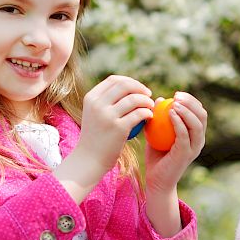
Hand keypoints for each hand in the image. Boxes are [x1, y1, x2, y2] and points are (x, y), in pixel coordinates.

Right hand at [54, 75, 151, 199]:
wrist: (89, 159)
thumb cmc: (95, 137)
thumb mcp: (94, 115)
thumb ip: (105, 101)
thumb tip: (127, 86)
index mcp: (91, 98)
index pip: (113, 80)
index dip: (129, 81)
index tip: (138, 89)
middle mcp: (98, 104)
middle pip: (125, 85)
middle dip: (140, 87)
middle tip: (148, 95)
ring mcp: (107, 116)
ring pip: (134, 99)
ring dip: (147, 101)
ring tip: (151, 107)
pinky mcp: (118, 128)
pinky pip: (138, 114)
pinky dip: (147, 113)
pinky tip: (150, 116)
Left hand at [144, 92, 207, 194]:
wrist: (155, 180)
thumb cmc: (156, 156)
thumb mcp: (156, 132)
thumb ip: (159, 117)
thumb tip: (158, 99)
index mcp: (195, 135)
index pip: (199, 112)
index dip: (191, 100)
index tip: (176, 94)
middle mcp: (199, 140)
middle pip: (202, 115)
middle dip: (191, 102)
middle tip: (176, 96)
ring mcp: (194, 148)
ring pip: (197, 124)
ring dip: (187, 110)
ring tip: (174, 103)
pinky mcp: (186, 154)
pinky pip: (184, 134)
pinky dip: (179, 122)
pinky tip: (169, 113)